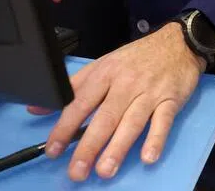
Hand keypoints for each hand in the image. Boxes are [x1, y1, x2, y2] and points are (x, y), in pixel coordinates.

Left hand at [27, 23, 204, 180]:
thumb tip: (37, 107)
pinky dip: (156, 138)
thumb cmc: (137, 58)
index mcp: (105, 74)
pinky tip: (147, 156)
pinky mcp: (171, 99)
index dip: (65, 128)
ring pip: (132, 122)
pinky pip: (163, 121)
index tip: (53, 150)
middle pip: (105, 118)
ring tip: (105, 170)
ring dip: (118, 148)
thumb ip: (72, 87)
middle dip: (89, 146)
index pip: (81, 104)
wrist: (178, 43)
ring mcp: (150, 93)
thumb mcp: (102, 65)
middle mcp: (126, 84)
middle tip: (77, 171)